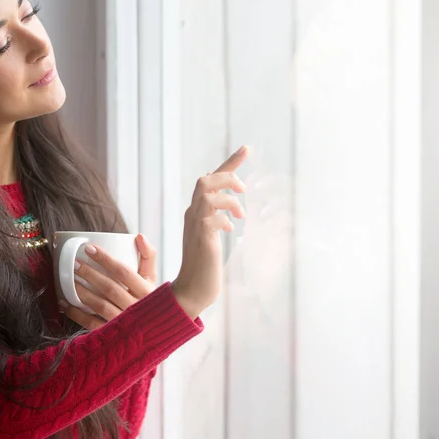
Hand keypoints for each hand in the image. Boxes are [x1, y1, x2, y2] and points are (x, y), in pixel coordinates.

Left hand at [61, 234, 156, 329]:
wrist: (155, 332)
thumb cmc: (151, 300)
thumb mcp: (153, 279)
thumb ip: (149, 256)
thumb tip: (139, 235)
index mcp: (147, 292)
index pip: (124, 272)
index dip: (105, 259)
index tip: (88, 248)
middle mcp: (137, 308)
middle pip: (109, 288)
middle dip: (90, 274)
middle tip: (75, 263)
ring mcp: (125, 324)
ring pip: (100, 306)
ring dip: (82, 292)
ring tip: (69, 281)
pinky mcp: (114, 337)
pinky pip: (92, 325)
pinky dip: (77, 314)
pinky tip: (66, 304)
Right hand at [171, 145, 248, 318]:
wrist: (192, 290)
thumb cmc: (204, 265)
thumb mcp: (211, 236)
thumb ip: (215, 219)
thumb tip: (228, 209)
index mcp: (196, 212)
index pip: (210, 180)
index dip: (230, 163)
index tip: (246, 148)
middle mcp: (192, 215)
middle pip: (205, 180)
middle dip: (228, 177)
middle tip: (244, 189)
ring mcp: (195, 226)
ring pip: (206, 193)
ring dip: (229, 199)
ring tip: (240, 214)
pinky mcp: (201, 239)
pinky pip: (211, 217)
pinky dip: (224, 219)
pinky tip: (231, 230)